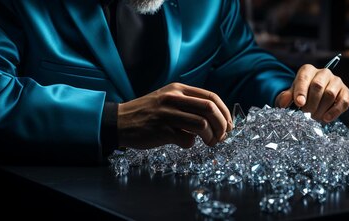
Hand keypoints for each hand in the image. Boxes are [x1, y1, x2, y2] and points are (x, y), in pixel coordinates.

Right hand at [117, 83, 232, 148]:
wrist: (119, 121)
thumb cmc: (148, 113)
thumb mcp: (168, 99)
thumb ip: (189, 103)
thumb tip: (216, 118)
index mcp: (178, 89)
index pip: (212, 96)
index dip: (225, 112)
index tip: (229, 124)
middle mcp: (174, 98)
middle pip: (210, 109)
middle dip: (222, 125)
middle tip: (222, 136)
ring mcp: (167, 114)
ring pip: (201, 124)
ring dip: (211, 137)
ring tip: (208, 142)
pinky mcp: (161, 130)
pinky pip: (186, 139)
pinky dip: (190, 144)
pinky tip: (184, 143)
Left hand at [275, 64, 348, 121]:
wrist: (313, 99)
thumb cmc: (300, 96)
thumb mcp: (289, 96)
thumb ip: (285, 98)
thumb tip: (284, 103)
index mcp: (307, 70)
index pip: (304, 78)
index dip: (301, 91)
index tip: (299, 103)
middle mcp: (323, 73)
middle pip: (318, 86)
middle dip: (311, 103)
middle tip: (306, 114)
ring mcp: (336, 81)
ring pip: (330, 94)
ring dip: (321, 109)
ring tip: (314, 117)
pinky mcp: (345, 91)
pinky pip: (343, 102)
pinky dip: (334, 112)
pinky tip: (326, 119)